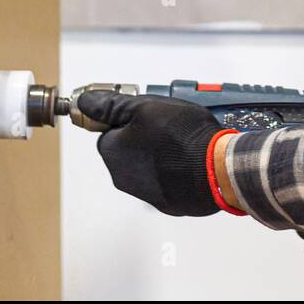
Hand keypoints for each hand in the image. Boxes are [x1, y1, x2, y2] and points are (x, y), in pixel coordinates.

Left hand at [77, 92, 224, 216]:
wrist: (216, 169)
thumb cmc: (182, 139)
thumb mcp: (146, 107)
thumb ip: (112, 104)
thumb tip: (87, 101)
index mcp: (113, 152)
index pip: (108, 131)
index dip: (126, 119)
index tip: (143, 115)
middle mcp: (123, 177)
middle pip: (126, 149)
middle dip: (143, 137)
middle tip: (166, 126)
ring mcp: (145, 193)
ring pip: (145, 165)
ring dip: (158, 154)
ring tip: (181, 141)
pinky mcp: (167, 202)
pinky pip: (164, 180)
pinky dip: (172, 170)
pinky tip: (188, 158)